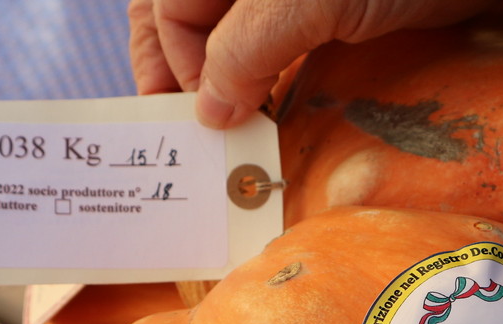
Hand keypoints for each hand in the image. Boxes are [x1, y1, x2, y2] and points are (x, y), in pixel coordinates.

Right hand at [130, 0, 495, 127]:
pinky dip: (272, 76)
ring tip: (233, 131)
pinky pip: (280, 43)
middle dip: (185, 73)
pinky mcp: (333, 7)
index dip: (175, 68)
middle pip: (188, 18)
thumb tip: (209, 110)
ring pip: (234, 35)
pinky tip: (275, 109)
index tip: (204, 121)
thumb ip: (242, 50)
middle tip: (194, 132)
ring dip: (229, 81)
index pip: (168, 12)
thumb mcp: (302, 2)